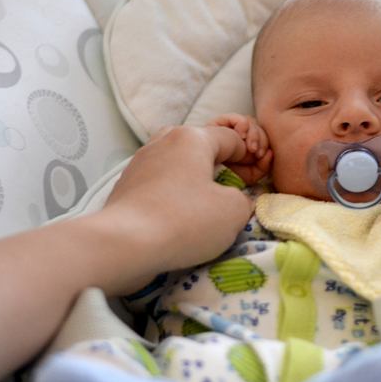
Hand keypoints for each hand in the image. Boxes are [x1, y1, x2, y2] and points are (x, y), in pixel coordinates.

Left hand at [102, 125, 253, 292]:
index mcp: (192, 137)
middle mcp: (163, 141)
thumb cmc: (185, 221)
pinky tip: (178, 218)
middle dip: (220, 165)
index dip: (251, 156)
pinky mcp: (126, 186)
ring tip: (205, 207)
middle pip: (201, 146)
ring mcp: (140, 162)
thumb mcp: (234, 211)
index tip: (256, 179)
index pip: (231, 137)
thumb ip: (244, 199)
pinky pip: (159, 184)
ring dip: (195, 181)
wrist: (124, 244)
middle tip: (232, 191)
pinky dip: (173, 195)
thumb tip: (237, 199)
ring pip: (177, 165)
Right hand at [210, 113, 272, 184]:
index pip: (262, 138)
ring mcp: (228, 128)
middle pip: (259, 128)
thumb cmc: (228, 175)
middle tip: (257, 153)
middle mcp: (236, 135)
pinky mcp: (220, 122)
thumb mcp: (251, 175)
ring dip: (256, 135)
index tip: (261, 156)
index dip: (266, 145)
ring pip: (252, 122)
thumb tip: (271, 152)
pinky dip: (244, 125)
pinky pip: (239, 118)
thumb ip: (264, 165)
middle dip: (263, 140)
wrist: (208, 174)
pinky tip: (241, 137)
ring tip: (250, 149)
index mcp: (244, 146)